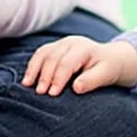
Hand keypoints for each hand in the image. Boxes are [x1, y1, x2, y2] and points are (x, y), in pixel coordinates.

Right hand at [21, 36, 136, 95]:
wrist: (109, 59)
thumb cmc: (108, 69)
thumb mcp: (107, 74)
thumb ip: (93, 80)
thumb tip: (76, 88)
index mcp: (83, 48)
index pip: (67, 63)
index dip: (58, 78)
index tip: (53, 94)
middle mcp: (70, 42)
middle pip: (52, 57)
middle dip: (45, 76)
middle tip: (40, 94)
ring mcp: (61, 44)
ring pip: (43, 53)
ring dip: (33, 69)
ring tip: (27, 85)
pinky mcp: (54, 48)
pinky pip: (40, 54)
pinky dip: (32, 66)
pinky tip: (27, 79)